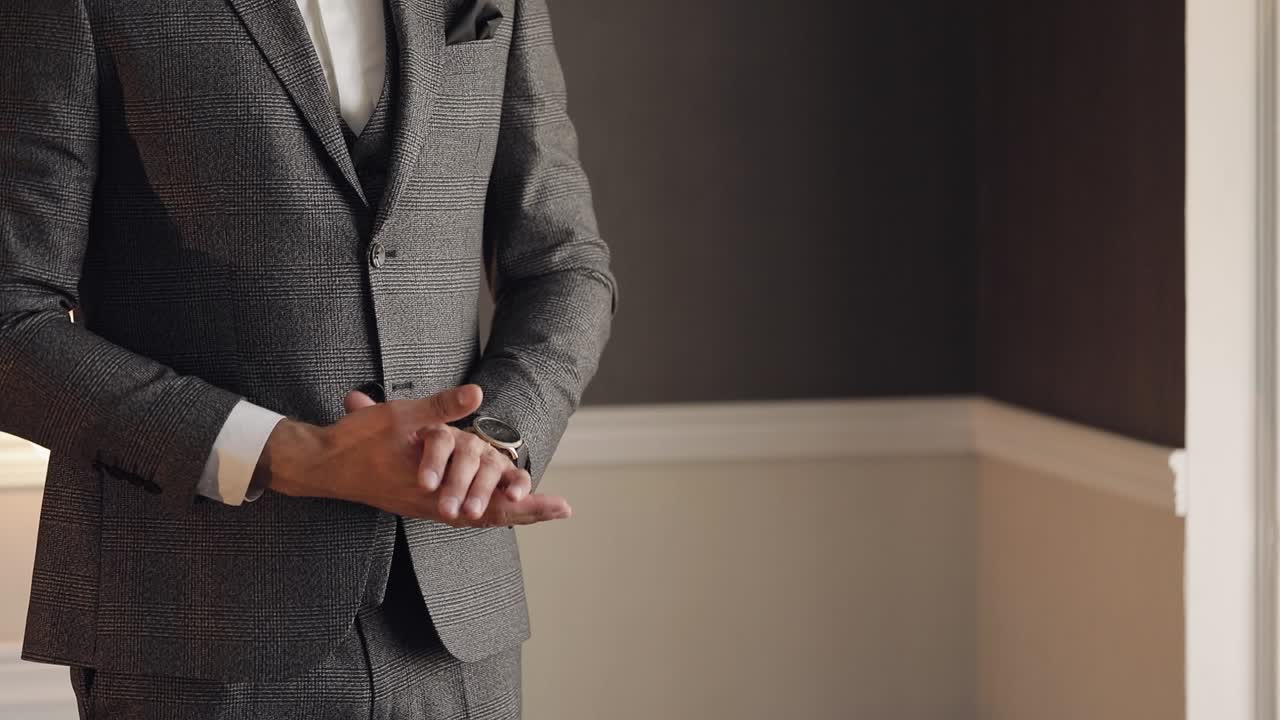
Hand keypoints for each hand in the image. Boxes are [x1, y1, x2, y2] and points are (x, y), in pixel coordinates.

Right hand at [255, 384, 571, 525]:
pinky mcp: (415, 501)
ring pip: (476, 516)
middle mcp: (434, 507)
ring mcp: (424, 507)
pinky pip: (458, 510)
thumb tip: (478, 393)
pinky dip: (481, 506)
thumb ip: (442, 407)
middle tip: (563, 508)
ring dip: (506, 509)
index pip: (493, 506)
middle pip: (491, 517)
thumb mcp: (403, 416)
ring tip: (536, 505)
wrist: (320, 464)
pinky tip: (490, 499)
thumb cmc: (358, 440)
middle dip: (527, 512)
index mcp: (436, 492)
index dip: (528, 506)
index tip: (560, 505)